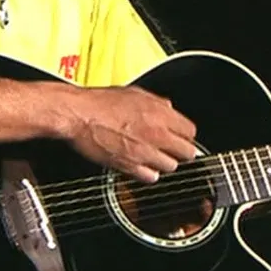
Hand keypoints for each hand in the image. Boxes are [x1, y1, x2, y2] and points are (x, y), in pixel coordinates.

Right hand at [60, 85, 197, 183]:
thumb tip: (169, 108)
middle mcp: (156, 134)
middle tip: (174, 149)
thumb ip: (157, 102)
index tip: (182, 136)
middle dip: (181, 151)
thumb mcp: (135, 92)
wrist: (79, 114)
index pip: (191, 131)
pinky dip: (148, 173)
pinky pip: (150, 177)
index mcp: (160, 114)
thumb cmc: (101, 101)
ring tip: (155, 156)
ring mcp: (144, 152)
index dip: (186, 134)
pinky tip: (142, 165)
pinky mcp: (129, 166)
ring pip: (171, 167)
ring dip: (165, 162)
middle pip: (187, 152)